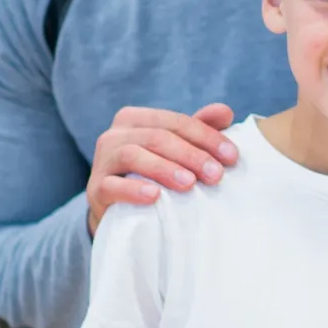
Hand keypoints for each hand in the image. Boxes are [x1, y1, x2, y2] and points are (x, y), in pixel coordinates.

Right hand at [88, 104, 236, 236]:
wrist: (121, 215)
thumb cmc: (154, 176)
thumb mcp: (177, 151)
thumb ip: (199, 129)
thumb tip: (225, 112)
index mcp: (135, 119)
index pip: (175, 122)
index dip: (206, 137)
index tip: (232, 157)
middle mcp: (114, 135)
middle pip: (156, 137)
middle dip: (191, 154)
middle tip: (216, 175)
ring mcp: (102, 162)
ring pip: (132, 155)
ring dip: (164, 168)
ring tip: (190, 184)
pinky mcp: (95, 190)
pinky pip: (111, 186)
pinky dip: (133, 190)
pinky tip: (154, 196)